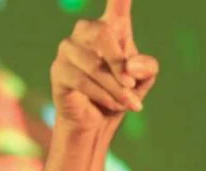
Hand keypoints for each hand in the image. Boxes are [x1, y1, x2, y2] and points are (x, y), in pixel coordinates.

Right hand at [51, 0, 158, 132]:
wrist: (97, 123)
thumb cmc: (121, 96)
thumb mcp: (143, 81)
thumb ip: (146, 68)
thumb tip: (129, 65)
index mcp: (111, 28)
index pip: (118, 2)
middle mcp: (87, 32)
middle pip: (103, 32)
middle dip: (120, 63)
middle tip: (132, 86)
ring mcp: (69, 49)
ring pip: (94, 63)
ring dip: (115, 87)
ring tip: (128, 104)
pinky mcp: (59, 70)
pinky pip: (82, 79)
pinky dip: (102, 94)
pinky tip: (113, 105)